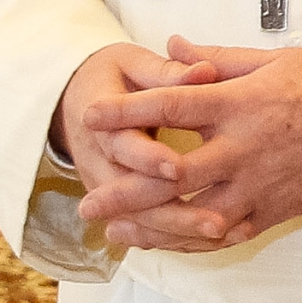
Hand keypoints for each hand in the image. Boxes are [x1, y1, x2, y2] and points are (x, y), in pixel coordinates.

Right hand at [54, 43, 231, 250]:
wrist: (76, 100)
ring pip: (142, 220)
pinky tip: (215, 238)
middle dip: (174, 212)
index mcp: (101, 122)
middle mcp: (101, 162)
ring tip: (224, 233)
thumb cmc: (112, 77)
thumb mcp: (132, 63)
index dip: (149, 158)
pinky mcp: (119, 203)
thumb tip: (204, 71)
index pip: (123, 147)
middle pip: (133, 198)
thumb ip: (166, 73)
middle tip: (216, 222)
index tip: (178, 168)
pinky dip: (178, 236)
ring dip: (181, 232)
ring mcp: (108, 188)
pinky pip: (146, 227)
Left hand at [78, 37, 301, 245]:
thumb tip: (173, 46)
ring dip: (150, 225)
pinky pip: (225, 234)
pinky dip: (191, 241)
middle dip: (123, 188)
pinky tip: (166, 242)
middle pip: (171, 174)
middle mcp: (245, 148)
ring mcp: (259, 185)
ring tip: (116, 229)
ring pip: (192, 214)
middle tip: (88, 198)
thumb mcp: (276, 57)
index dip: (127, 112)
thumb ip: (217, 58)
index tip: (91, 115)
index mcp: (243, 103)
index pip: (172, 105)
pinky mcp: (274, 210)